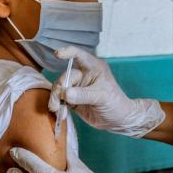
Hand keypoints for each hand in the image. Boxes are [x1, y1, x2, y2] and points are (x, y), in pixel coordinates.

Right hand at [49, 46, 164, 137]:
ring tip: (56, 110)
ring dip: (55, 99)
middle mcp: (84, 74)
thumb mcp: (102, 97)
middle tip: (57, 104)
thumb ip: (83, 95)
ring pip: (59, 88)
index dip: (68, 52)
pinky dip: (57, 106)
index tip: (58, 54)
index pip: (79, 55)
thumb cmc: (115, 103)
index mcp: (94, 67)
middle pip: (64, 77)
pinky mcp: (72, 98)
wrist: (117, 120)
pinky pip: (59, 99)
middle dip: (59, 89)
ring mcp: (77, 86)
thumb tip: (65, 93)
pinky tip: (62, 115)